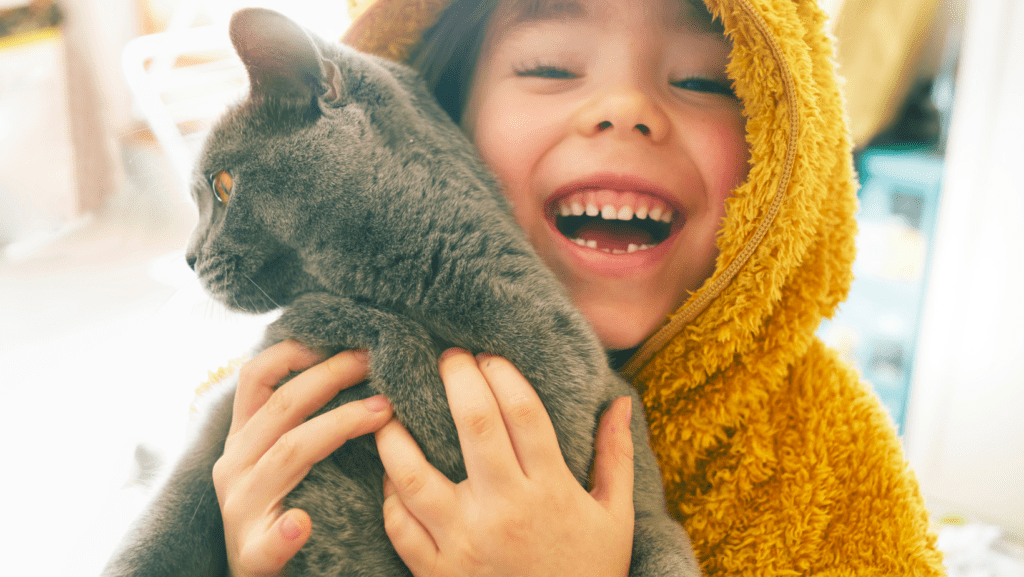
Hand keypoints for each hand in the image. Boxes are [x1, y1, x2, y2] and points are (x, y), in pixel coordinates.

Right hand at [214, 341, 393, 576]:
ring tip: (382, 411)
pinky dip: (285, 531)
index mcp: (243, 438)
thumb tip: (353, 362)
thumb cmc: (282, 506)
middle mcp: (234, 465)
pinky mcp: (252, 554)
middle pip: (283, 406)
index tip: (338, 335)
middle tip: (377, 359)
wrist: (256, 575)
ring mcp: (241, 509)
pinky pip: (268, 540)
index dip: (294, 350)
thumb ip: (302, 417)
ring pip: (289, 454)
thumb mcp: (283, 455)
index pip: (257, 377)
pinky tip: (302, 523)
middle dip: (333, 376)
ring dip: (337, 427)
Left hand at [376, 348, 634, 576]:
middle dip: (456, 377)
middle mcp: (505, 511)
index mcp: (551, 491)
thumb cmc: (590, 573)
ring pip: (415, 474)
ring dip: (398, 433)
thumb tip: (621, 400)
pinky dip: (391, 493)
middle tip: (446, 356)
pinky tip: (393, 471)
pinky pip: (399, 524)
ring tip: (394, 408)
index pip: (523, 411)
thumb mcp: (615, 517)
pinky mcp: (437, 572)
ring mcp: (465, 543)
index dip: (501, 371)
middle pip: (474, 425)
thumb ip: (615, 457)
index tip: (488, 354)